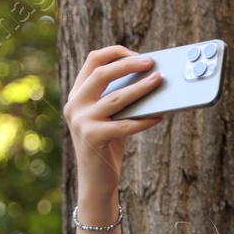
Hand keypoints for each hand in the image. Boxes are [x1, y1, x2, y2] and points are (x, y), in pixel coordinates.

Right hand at [62, 45, 165, 194]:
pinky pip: (125, 125)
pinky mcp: (92, 138)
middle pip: (102, 74)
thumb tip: (150, 77)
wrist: (96, 181)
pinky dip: (145, 120)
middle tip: (151, 62)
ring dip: (141, 88)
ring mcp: (81, 121)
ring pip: (116, 98)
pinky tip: (159, 116)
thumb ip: (120, 97)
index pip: (93, 61)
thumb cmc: (108, 145)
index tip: (137, 53)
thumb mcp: (110, 116)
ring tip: (159, 81)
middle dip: (129, 65)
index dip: (116, 53)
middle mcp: (74, 105)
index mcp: (76, 94)